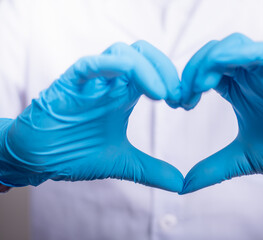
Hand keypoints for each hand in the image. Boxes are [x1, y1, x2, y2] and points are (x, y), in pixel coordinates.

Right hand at [0, 41, 183, 191]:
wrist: (38, 158)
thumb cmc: (75, 153)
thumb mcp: (121, 163)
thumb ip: (151, 170)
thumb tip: (181, 184)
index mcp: (124, 95)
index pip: (154, 71)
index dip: (173, 81)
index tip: (185, 104)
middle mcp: (110, 83)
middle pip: (143, 53)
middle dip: (165, 68)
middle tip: (177, 95)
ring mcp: (90, 81)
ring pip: (121, 52)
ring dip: (146, 68)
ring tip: (161, 94)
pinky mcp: (69, 83)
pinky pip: (90, 63)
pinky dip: (112, 65)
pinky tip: (130, 82)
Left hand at [180, 33, 262, 193]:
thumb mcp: (242, 159)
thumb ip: (213, 169)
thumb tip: (183, 187)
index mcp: (238, 90)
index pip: (206, 72)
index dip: (188, 82)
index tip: (179, 103)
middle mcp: (251, 77)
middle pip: (214, 54)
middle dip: (194, 69)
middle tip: (185, 95)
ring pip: (236, 45)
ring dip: (213, 59)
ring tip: (202, 84)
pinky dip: (243, 53)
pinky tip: (224, 65)